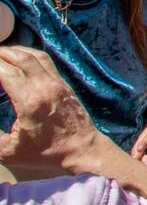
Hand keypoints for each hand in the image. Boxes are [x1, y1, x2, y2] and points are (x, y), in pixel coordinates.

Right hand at [0, 46, 102, 179]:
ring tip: (1, 52)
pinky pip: (47, 62)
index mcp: (31, 102)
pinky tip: (21, 58)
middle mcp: (46, 87)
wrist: (81, 149)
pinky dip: (31, 55)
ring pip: (37, 56)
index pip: (7, 72)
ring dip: (17, 50)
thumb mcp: (8, 152)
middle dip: (2, 53)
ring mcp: (58, 84)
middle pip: (22, 58)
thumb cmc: (45, 154)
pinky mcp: (64, 84)